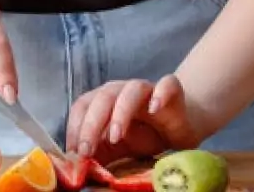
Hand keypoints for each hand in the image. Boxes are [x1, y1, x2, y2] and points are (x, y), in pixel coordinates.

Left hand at [65, 76, 201, 162]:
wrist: (180, 124)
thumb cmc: (145, 134)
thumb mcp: (118, 148)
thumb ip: (99, 153)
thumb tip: (77, 168)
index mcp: (104, 100)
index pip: (83, 106)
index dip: (74, 127)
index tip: (73, 152)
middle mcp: (122, 90)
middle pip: (103, 98)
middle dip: (91, 124)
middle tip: (86, 150)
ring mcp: (147, 88)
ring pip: (131, 91)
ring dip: (120, 112)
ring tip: (116, 136)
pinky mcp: (172, 90)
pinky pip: (167, 85)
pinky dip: (160, 94)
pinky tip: (155, 108)